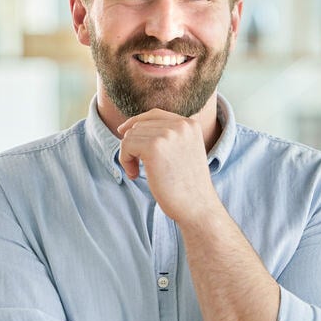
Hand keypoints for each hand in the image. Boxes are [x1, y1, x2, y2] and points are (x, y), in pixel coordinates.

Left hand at [117, 109, 218, 224]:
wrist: (197, 206)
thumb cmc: (187, 187)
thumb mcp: (183, 153)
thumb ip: (168, 138)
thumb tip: (132, 128)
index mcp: (190, 125)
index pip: (155, 114)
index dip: (136, 122)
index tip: (122, 132)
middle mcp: (181, 125)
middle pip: (140, 125)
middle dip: (132, 145)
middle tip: (135, 168)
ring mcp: (168, 134)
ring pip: (131, 135)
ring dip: (127, 155)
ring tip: (136, 173)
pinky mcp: (155, 147)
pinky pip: (126, 146)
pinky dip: (125, 161)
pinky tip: (134, 175)